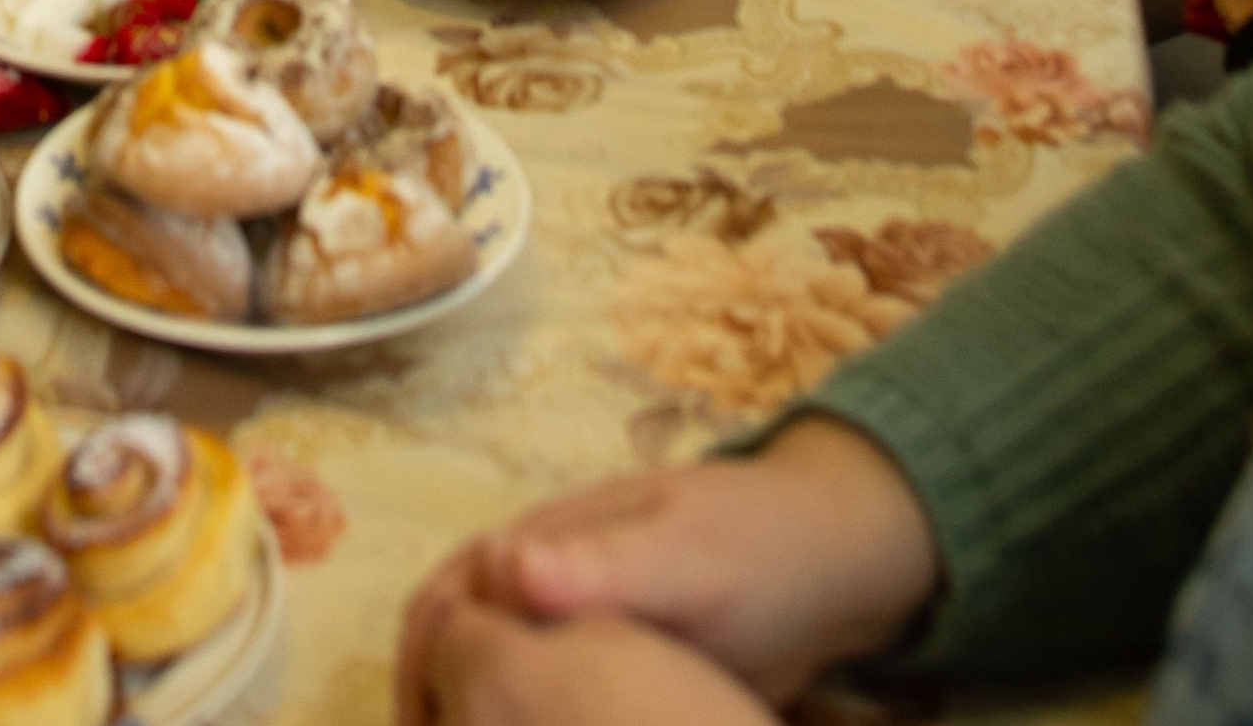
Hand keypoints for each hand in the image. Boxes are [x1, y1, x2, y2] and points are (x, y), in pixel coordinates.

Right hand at [394, 426, 938, 724]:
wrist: (834, 568)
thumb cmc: (755, 549)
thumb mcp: (683, 556)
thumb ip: (601, 562)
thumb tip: (505, 564)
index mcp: (544, 545)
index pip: (445, 605)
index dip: (418, 671)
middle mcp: (544, 582)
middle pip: (453, 647)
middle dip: (433, 710)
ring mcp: (578, 629)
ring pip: (496, 684)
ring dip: (474, 723)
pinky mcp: (612, 671)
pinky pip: (545, 709)